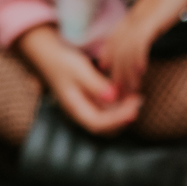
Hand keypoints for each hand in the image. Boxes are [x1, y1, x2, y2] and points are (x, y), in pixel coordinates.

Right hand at [18, 24, 141, 133]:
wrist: (48, 57)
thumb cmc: (62, 62)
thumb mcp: (79, 70)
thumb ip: (96, 84)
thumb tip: (113, 97)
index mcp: (74, 108)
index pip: (98, 124)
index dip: (118, 120)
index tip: (134, 109)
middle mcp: (79, 113)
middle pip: (104, 128)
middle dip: (123, 118)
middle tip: (138, 100)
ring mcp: (84, 108)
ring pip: (107, 121)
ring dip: (123, 112)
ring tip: (136, 96)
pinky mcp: (89, 101)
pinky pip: (106, 110)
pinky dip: (119, 105)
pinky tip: (127, 92)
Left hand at [96, 0, 186, 95]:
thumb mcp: (160, 9)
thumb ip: (153, 20)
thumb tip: (153, 29)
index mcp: (134, 15)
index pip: (114, 39)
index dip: (108, 56)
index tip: (107, 72)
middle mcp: (133, 18)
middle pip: (117, 49)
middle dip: (116, 73)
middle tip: (119, 92)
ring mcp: (140, 19)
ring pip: (125, 50)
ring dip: (127, 72)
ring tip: (131, 88)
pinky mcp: (151, 20)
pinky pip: (139, 43)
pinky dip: (138, 59)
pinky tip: (142, 71)